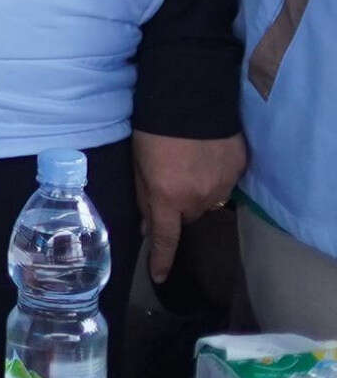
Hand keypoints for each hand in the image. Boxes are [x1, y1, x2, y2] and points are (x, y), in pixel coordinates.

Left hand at [136, 129, 249, 287]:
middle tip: (168, 182)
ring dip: (196, 192)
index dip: (161, 259)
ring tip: (187, 164)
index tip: (160, 277)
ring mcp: (222, 185)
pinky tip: (205, 156)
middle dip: (177, 207)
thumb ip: (144, 198)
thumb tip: (147, 227)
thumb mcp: (138, 164)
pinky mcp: (238, 170)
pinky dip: (214, 176)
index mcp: (167, 197)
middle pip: (188, 216)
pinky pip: (224, 183)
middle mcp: (198, 198)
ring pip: (207, 201)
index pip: (165, 238)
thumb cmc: (152, 130)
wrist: (189, 99)